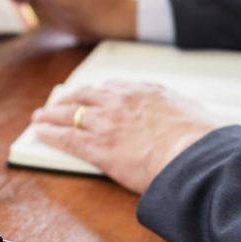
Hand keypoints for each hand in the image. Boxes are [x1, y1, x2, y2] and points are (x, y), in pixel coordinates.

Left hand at [31, 81, 220, 193]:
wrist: (195, 154)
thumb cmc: (200, 140)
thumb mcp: (189, 112)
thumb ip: (174, 112)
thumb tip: (180, 120)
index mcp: (144, 91)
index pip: (111, 87)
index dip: (94, 92)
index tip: (88, 94)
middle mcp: (121, 101)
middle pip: (85, 96)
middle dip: (67, 99)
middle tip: (57, 103)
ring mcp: (107, 123)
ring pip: (70, 114)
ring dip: (51, 115)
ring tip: (41, 117)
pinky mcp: (98, 146)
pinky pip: (66, 138)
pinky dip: (50, 134)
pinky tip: (40, 133)